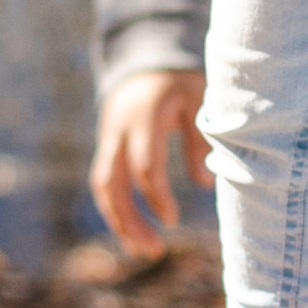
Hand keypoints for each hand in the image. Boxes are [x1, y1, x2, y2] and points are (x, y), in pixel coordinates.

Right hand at [92, 67, 209, 254]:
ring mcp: (108, 138)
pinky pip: (104, 182)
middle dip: (129, 220)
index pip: (144, 166)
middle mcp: (119, 130)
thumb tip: (205, 184)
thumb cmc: (179, 81)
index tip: (172, 219)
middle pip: (112, 183)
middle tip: (153, 251)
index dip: (156, 196)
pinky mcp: (107, 146)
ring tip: (143, 251)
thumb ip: (201, 139)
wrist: (144, 56)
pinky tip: (135, 232)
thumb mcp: (199, 101)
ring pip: (103, 187)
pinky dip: (116, 209)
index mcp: (144, 117)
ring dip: (119, 222)